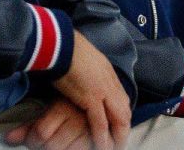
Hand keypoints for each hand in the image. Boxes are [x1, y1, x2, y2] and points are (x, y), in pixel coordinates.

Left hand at [5, 98, 91, 149]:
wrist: (93, 111)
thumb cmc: (65, 112)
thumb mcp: (46, 114)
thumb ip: (27, 128)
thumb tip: (7, 138)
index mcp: (63, 108)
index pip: (41, 133)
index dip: (31, 140)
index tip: (31, 140)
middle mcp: (78, 121)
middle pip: (51, 146)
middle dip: (42, 148)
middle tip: (43, 144)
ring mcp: (89, 134)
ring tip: (56, 144)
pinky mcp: (95, 143)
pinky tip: (66, 146)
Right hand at [52, 31, 129, 149]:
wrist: (60, 43)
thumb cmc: (65, 47)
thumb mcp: (84, 58)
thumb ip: (89, 70)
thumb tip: (85, 75)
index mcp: (108, 71)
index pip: (121, 96)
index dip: (120, 113)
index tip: (118, 124)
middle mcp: (110, 81)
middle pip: (124, 109)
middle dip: (123, 127)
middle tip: (120, 141)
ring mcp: (103, 90)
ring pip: (118, 117)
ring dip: (117, 135)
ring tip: (114, 147)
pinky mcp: (92, 98)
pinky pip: (100, 122)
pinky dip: (102, 136)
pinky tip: (102, 145)